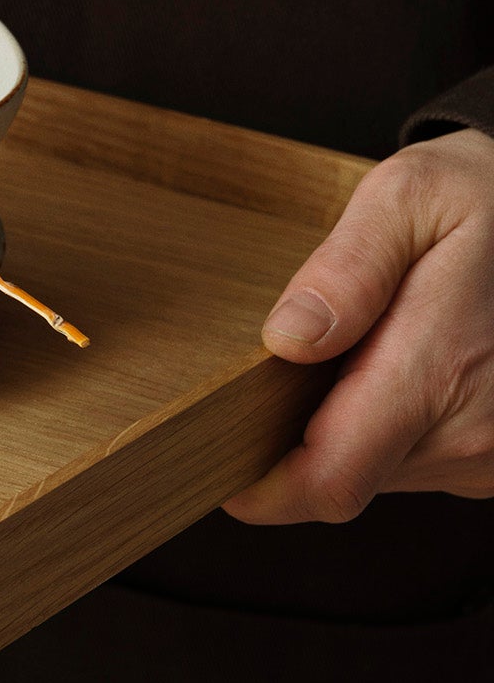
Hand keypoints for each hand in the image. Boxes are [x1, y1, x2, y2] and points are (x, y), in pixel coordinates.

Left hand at [224, 127, 493, 523]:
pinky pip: (419, 462)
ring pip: (380, 473)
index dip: (261, 487)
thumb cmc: (485, 198)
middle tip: (304, 355)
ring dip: (352, 426)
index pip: (328, 479)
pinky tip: (406, 364)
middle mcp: (475, 433)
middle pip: (343, 476)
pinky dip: (394, 425)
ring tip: (369, 348)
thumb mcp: (408, 196)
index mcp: (439, 372)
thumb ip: (346, 268)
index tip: (215, 455)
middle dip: (301, 432)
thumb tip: (288, 340)